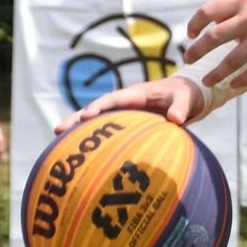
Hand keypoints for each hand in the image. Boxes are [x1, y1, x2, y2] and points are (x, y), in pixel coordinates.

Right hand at [54, 76, 202, 132]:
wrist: (188, 96)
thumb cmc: (186, 95)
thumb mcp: (187, 98)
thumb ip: (181, 107)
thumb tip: (175, 120)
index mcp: (138, 93)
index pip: (115, 98)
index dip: (100, 106)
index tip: (86, 115)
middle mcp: (126, 102)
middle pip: (98, 108)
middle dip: (78, 117)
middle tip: (58, 129)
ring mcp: (124, 112)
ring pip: (98, 120)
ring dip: (79, 129)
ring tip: (58, 142)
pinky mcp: (126, 123)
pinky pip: (106, 130)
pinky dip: (93, 139)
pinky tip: (78, 153)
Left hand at [185, 0, 246, 89]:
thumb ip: (237, 0)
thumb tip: (215, 19)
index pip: (207, 13)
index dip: (194, 26)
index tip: (190, 36)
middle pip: (212, 39)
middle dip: (196, 52)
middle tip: (189, 61)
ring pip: (229, 62)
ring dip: (215, 74)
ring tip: (207, 80)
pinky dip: (239, 81)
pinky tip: (234, 84)